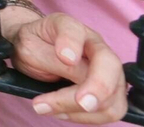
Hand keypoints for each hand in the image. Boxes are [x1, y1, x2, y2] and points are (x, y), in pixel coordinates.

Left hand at [6, 12, 126, 122]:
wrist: (37, 51)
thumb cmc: (34, 46)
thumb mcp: (30, 48)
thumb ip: (52, 57)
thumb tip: (72, 62)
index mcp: (70, 27)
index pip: (74, 30)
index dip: (71, 44)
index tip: (64, 57)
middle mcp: (95, 45)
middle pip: (110, 66)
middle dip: (98, 88)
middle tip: (80, 103)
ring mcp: (108, 69)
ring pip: (113, 95)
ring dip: (84, 110)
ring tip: (49, 107)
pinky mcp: (112, 91)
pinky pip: (111, 111)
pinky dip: (87, 117)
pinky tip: (63, 112)